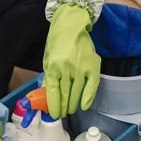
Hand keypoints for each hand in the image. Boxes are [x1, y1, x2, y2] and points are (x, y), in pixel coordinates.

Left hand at [43, 3, 100, 118]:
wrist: (71, 26)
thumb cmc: (57, 43)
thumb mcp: (47, 60)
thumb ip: (49, 77)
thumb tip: (49, 95)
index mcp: (53, 67)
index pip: (52, 92)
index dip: (54, 106)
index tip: (54, 114)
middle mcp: (66, 69)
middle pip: (65, 94)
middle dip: (63, 107)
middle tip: (63, 113)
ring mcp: (81, 68)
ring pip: (77, 92)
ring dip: (73, 104)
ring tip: (71, 110)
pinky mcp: (93, 65)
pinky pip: (92, 86)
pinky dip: (88, 97)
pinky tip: (84, 106)